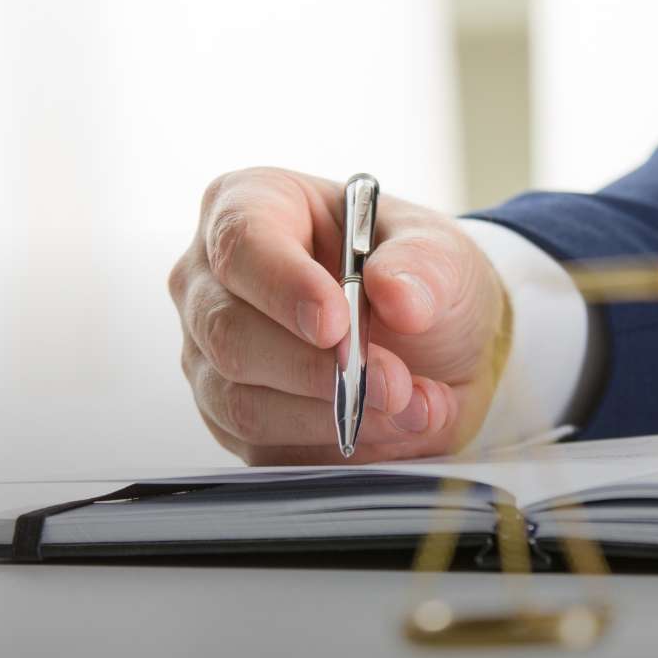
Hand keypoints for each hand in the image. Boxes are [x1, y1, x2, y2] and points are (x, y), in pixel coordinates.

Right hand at [169, 168, 506, 463]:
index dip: (284, 286)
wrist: (439, 348)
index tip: (337, 323)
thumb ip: (425, 267)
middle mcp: (213, 282)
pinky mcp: (232, 420)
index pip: (241, 242)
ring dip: (335, 416)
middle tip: (394, 382)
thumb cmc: (421, 280)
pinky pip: (266, 449)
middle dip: (318, 369)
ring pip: (243, 403)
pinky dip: (336, 447)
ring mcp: (213, 356)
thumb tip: (398, 296)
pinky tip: (391, 429)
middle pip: (230, 334)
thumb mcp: (444, 256)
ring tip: (412, 407)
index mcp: (252, 207)